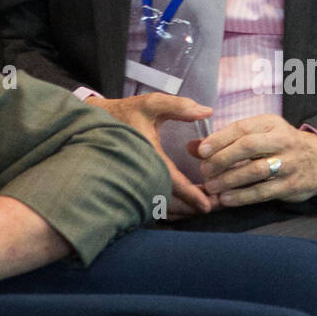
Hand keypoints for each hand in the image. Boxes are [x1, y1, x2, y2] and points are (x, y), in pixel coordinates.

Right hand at [84, 92, 213, 215]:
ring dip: (182, 212)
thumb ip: (179, 106)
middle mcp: (138, 174)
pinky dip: (171, 211)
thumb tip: (207, 111)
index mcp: (146, 154)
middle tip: (216, 206)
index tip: (208, 204)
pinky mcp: (133, 188)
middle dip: (192, 208)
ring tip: (203, 207)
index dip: (191, 194)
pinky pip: (153, 208)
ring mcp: (134, 184)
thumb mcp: (152, 103)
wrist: (101, 121)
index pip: (171, 181)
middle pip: (168, 203)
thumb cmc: (128, 112)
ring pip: (160, 209)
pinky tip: (186, 206)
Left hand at [195, 114, 316, 205]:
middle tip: (204, 171)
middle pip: (248, 147)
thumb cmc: (280, 145)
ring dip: (229, 180)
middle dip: (222, 159)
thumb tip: (192, 147)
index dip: (219, 140)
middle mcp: (281, 140)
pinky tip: (226, 200)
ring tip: (211, 187)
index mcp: (270, 123)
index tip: (200, 151)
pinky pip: (263, 192)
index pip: (241, 128)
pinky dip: (242, 197)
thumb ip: (225, 140)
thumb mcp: (258, 134)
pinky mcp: (291, 186)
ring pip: (255, 171)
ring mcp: (288, 164)